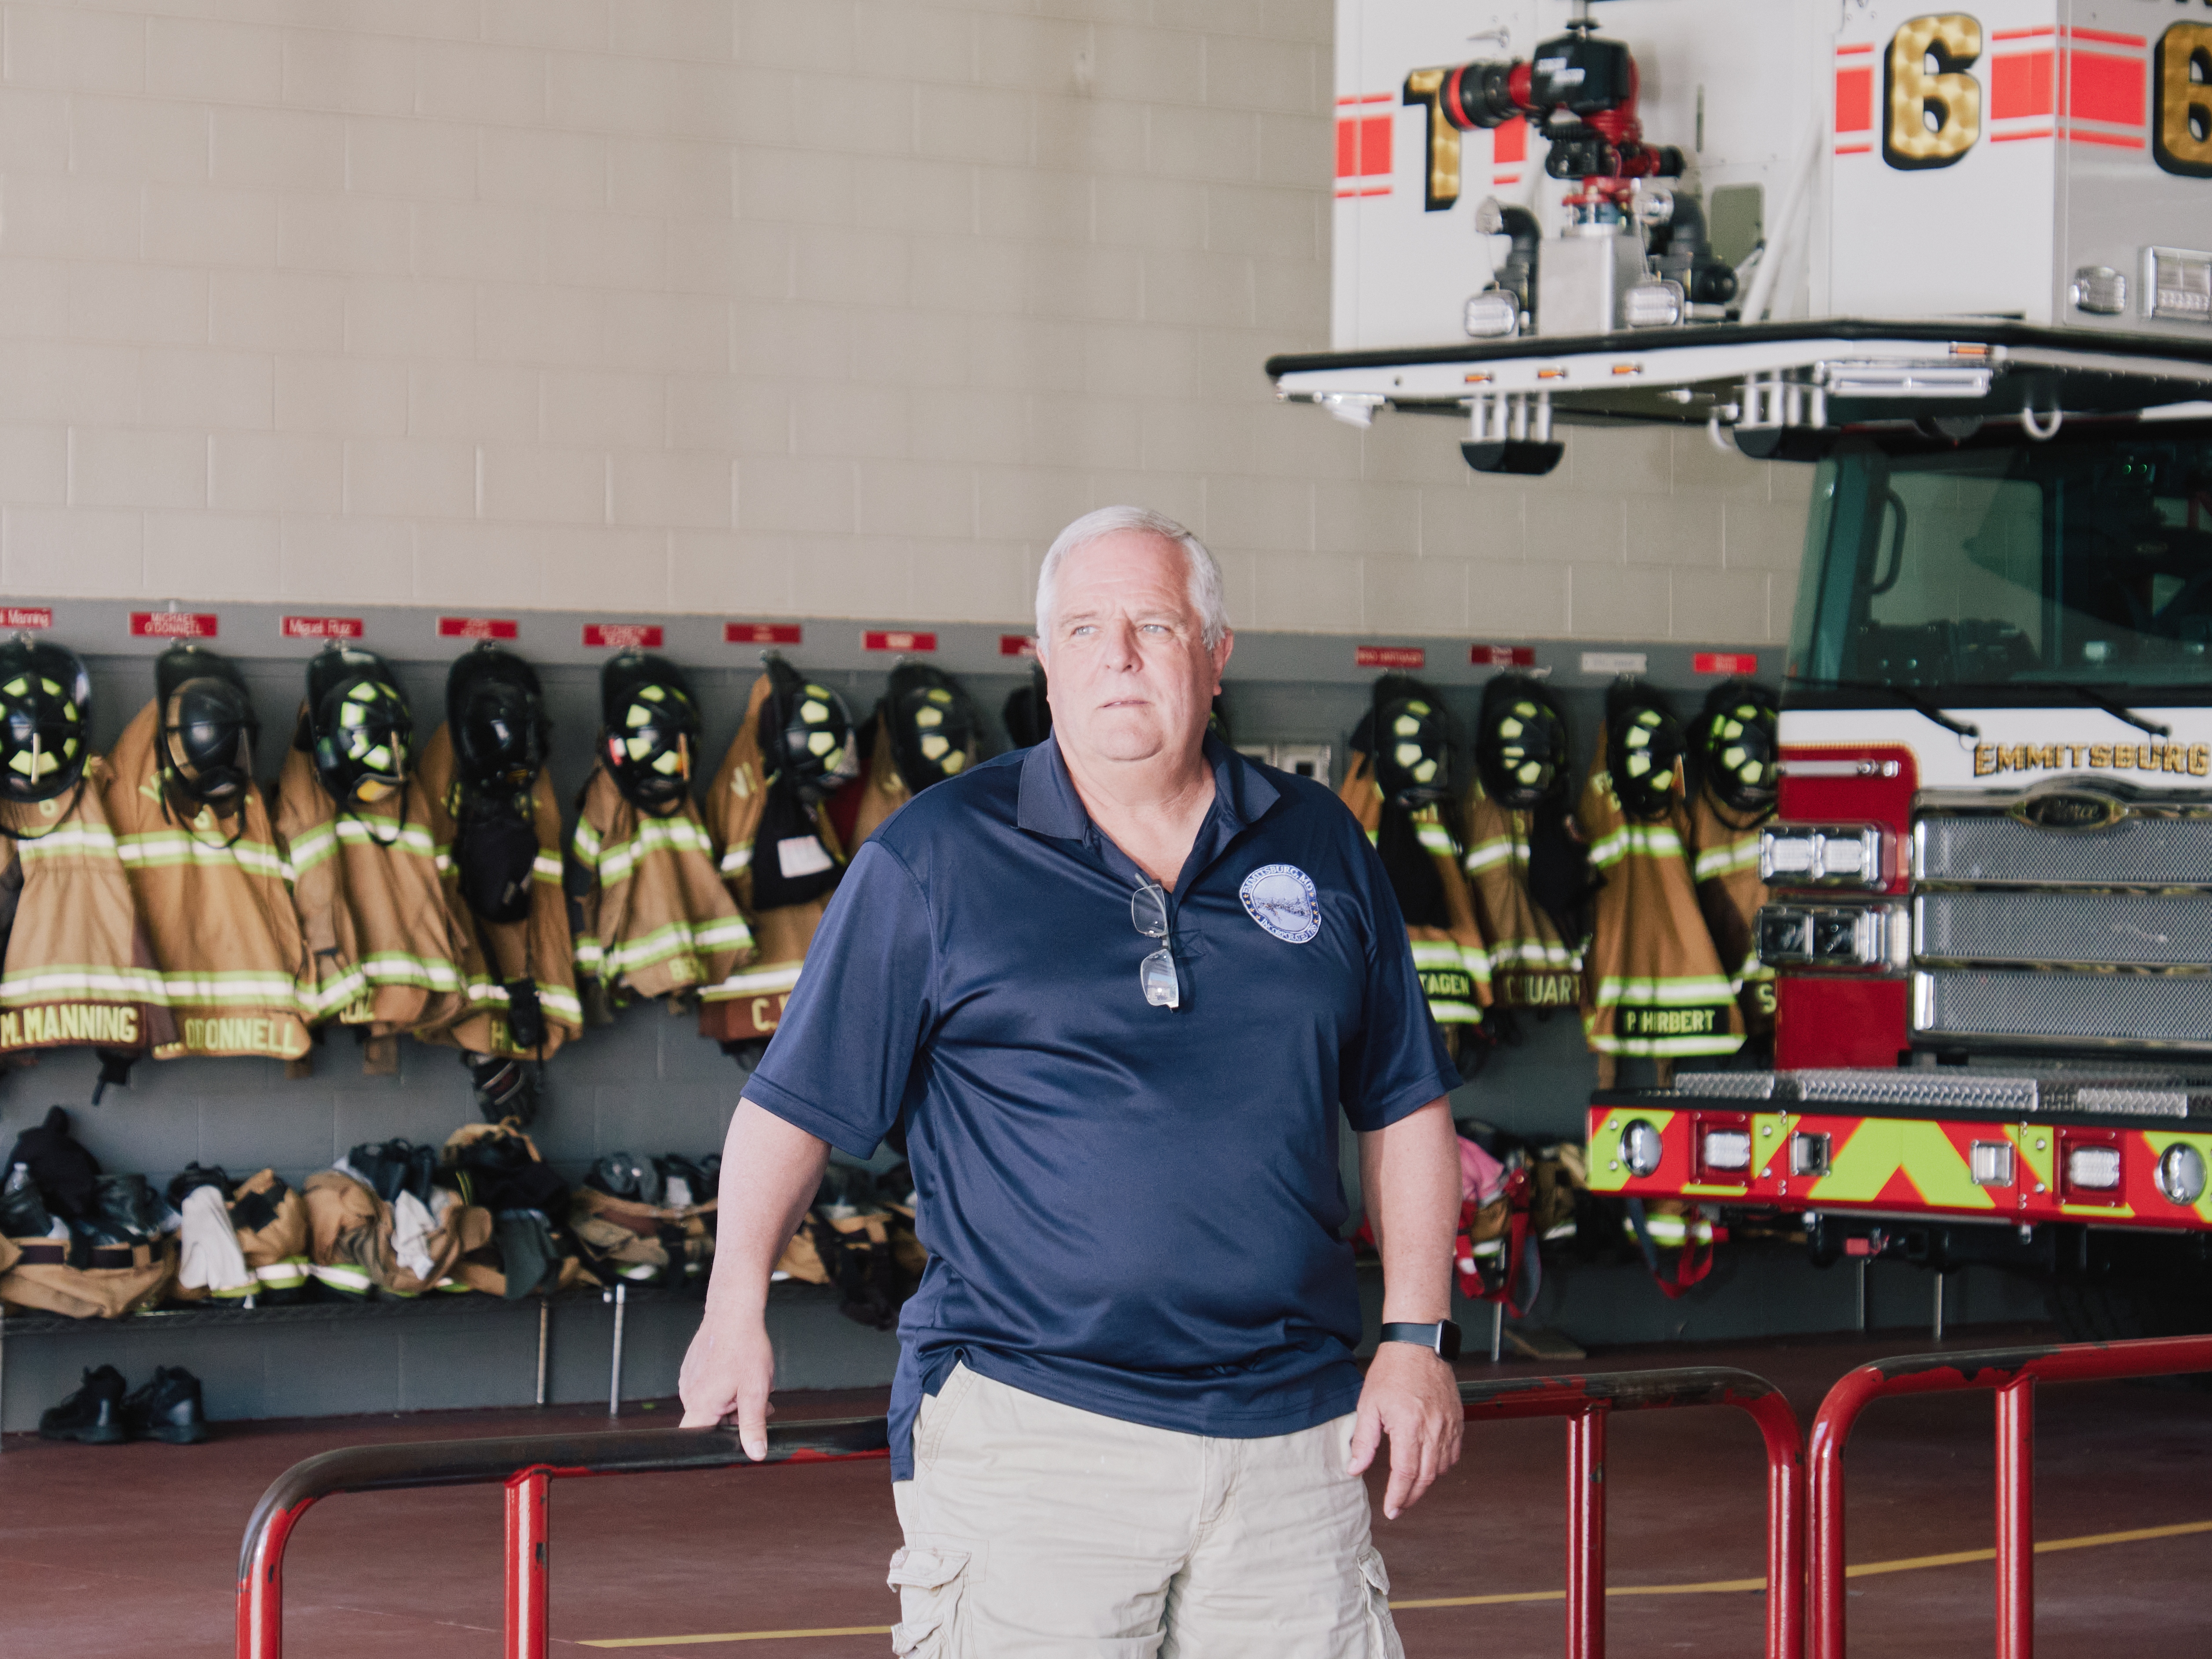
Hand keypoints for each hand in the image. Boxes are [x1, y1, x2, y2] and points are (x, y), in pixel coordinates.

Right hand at [677, 1306, 775, 1457]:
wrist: (734, 1312)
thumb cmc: (745, 1347)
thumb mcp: (756, 1391)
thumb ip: (753, 1426)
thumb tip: (756, 1454)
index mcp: (701, 1405)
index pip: (696, 1441)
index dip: (714, 1444)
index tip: (733, 1436)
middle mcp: (688, 1395)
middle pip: (711, 1422)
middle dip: (736, 1416)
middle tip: (756, 1400)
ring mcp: (689, 1381)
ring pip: (713, 1405)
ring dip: (734, 1400)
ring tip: (749, 1381)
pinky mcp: (693, 1370)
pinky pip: (709, 1389)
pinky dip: (726, 1386)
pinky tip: (739, 1371)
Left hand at [1346, 1340, 1462, 1519]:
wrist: (1418, 1344)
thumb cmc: (1391, 1370)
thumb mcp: (1368, 1404)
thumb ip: (1363, 1441)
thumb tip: (1355, 1469)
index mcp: (1409, 1426)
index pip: (1406, 1473)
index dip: (1398, 1496)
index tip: (1391, 1510)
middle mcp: (1433, 1428)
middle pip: (1426, 1477)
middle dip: (1411, 1497)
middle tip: (1398, 1506)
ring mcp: (1448, 1425)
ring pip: (1441, 1468)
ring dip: (1426, 1483)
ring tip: (1410, 1488)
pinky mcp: (1457, 1420)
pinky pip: (1453, 1453)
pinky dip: (1442, 1466)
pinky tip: (1430, 1466)